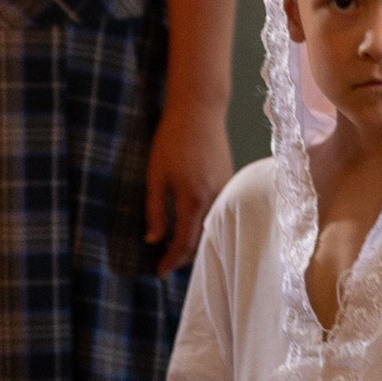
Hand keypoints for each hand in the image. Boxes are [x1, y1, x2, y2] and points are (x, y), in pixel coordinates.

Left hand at [147, 95, 233, 271]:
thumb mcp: (155, 175)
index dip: (170, 261)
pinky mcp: (229, 182)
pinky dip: (206, 226)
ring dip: (195, 242)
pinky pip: (218, 213)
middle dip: (183, 257)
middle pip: (201, 241)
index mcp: (192, 200)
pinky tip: (192, 225)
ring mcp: (225, 191)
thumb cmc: (172, 139)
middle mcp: (214, 199)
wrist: (200, 109)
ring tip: (176, 248)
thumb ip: (154, 210)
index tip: (158, 271)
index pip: (183, 243)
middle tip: (165, 264)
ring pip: (212, 229)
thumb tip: (152, 240)